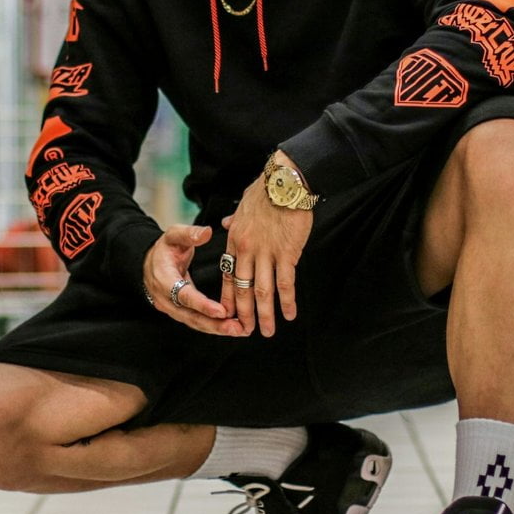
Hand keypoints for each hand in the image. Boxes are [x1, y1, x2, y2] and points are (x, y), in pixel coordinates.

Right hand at [143, 225, 246, 335]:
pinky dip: (213, 326)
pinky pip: (195, 322)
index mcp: (163, 279)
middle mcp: (165, 299)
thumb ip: (190, 234)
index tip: (222, 311)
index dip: (202, 305)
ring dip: (217, 328)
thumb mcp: (173, 235)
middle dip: (214, 324)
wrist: (147, 264)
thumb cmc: (164, 249)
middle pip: (191, 316)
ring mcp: (171, 308)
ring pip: (194, 322)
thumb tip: (207, 232)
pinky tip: (231, 328)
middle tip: (237, 328)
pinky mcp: (178, 313)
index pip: (184, 295)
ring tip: (240, 330)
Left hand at [220, 167, 312, 337]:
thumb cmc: (266, 190)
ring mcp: (266, 253)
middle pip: (243, 289)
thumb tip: (223, 222)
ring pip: (263, 291)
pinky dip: (287, 301)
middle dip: (244, 314)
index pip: (227, 275)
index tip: (228, 314)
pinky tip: (290, 314)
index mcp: (234, 240)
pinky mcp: (287, 253)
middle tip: (246, 332)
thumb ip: (233, 218)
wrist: (285, 182)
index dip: (228, 297)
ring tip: (267, 331)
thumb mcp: (243, 205)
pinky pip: (286, 283)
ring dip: (265, 314)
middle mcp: (247, 250)